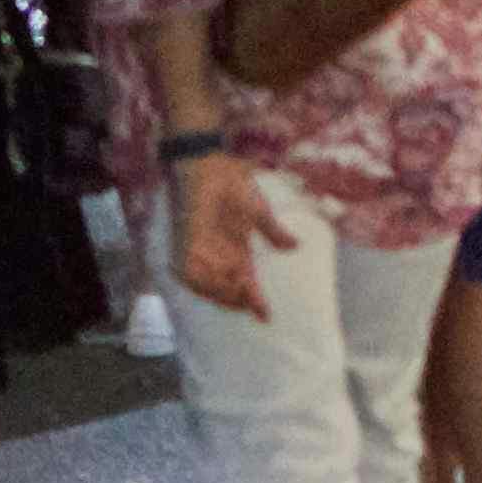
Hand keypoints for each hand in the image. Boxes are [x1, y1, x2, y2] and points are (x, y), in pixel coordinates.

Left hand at [167, 147, 287, 320]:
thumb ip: (273, 231)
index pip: (245, 283)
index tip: (267, 316)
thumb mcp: (258, 211)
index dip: (255, 300)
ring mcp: (201, 252)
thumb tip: (295, 245)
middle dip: (238, 301)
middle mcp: (217, 257)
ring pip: (208, 287)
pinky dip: (204, 282)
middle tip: (252, 304)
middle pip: (227, 290)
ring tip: (239, 294)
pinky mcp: (186, 245)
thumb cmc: (232, 184)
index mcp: (235, 251)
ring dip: (223, 294)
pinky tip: (219, 282)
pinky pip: (191, 275)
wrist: (207, 166)